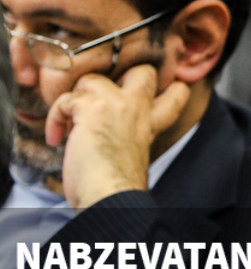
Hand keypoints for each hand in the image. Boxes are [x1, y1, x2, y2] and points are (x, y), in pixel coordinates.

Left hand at [46, 65, 191, 209]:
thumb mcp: (132, 155)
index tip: (153, 93)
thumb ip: (126, 135)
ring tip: (72, 124)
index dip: (167, 87)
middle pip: (142, 72)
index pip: (177, 93)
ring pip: (92, 79)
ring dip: (75, 100)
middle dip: (120, 76)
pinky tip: (57, 138)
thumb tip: (96, 130)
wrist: (109, 197)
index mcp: (150, 124)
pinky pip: (65, 100)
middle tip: (99, 99)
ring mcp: (116, 105)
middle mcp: (138, 110)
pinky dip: (55, 119)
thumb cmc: (115, 187)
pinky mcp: (91, 109)